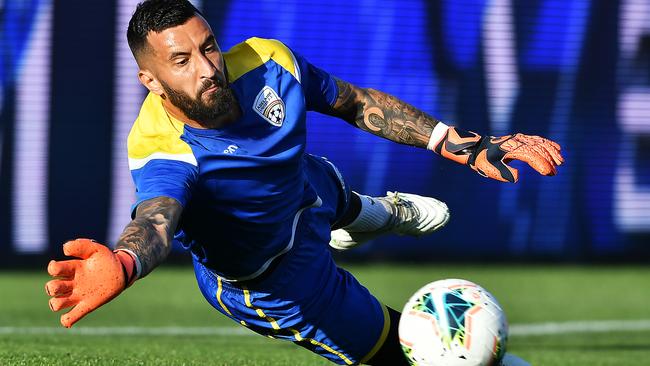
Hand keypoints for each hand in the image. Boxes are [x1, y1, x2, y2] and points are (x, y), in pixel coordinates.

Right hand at [45, 239, 134, 327]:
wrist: (121, 271)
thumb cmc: (106, 259)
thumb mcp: (95, 249)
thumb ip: (81, 246)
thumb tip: (64, 249)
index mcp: (72, 269)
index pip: (54, 270)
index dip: (54, 268)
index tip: (65, 266)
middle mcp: (71, 283)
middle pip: (51, 289)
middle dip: (51, 288)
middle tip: (63, 285)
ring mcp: (78, 295)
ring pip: (57, 304)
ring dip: (56, 303)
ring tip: (66, 298)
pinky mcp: (87, 305)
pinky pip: (72, 316)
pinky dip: (67, 320)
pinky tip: (67, 319)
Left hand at [431, 126, 563, 182]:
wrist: (478, 149)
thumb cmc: (484, 162)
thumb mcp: (492, 171)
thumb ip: (505, 174)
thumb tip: (518, 177)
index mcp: (511, 149)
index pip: (530, 156)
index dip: (541, 164)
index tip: (549, 173)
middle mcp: (517, 142)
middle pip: (538, 149)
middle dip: (549, 160)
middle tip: (555, 172)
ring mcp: (520, 139)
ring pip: (540, 143)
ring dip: (551, 152)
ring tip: (561, 161)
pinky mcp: (521, 138)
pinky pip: (537, 139)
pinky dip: (548, 143)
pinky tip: (557, 148)